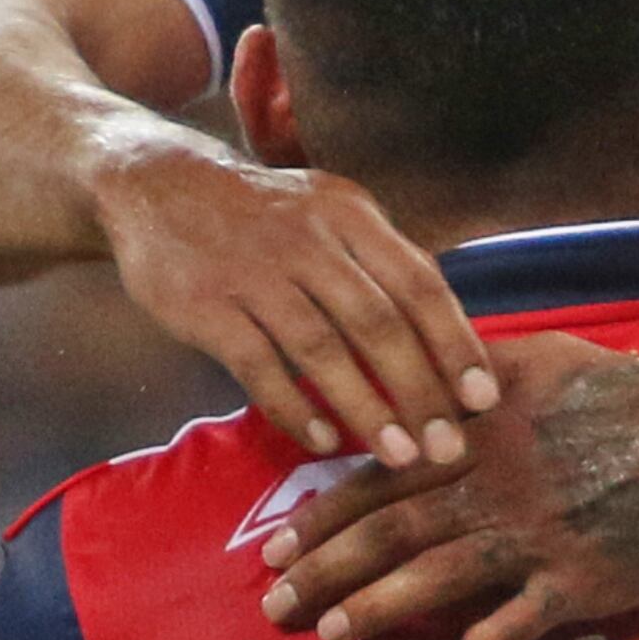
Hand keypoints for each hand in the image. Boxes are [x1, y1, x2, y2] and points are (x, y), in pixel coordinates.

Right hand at [95, 141, 497, 462]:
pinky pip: (258, 365)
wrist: (155, 183)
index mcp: (350, 215)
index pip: (420, 283)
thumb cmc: (265, 216)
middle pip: (378, 323)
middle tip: (448, 447)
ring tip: (399, 456)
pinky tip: (322, 440)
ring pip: (322, 349)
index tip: (483, 399)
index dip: (455, 344)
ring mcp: (253, 271)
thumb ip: (382, 266)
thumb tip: (448, 340)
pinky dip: (293, 406)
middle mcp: (307, 238)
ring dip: (366, 409)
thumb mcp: (330, 212)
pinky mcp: (204, 304)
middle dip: (420, 391)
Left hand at [260, 336, 638, 639]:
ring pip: (436, 578)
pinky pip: (519, 623)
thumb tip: (420, 367)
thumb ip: (475, 369)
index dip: (321, 517)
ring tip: (332, 635)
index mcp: (478, 435)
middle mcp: (496, 487)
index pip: (379, 479)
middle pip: (390, 534)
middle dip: (323, 572)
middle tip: (273, 606)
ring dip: (376, 609)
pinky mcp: (580, 583)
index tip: (273, 547)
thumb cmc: (631, 400)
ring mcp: (536, 539)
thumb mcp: (547, 360)